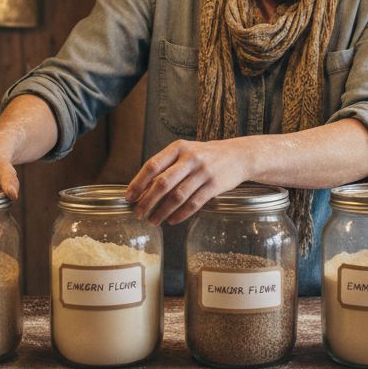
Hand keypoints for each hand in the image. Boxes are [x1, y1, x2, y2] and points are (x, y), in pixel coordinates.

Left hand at [124, 138, 256, 224]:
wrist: (239, 155)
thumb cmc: (206, 156)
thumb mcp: (186, 152)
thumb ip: (167, 166)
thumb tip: (143, 190)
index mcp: (178, 148)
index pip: (152, 166)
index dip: (138, 183)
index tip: (128, 197)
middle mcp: (190, 158)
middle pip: (163, 183)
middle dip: (147, 201)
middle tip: (138, 214)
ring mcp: (203, 172)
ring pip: (177, 196)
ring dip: (162, 211)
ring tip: (153, 220)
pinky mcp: (215, 185)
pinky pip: (194, 203)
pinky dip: (180, 214)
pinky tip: (172, 220)